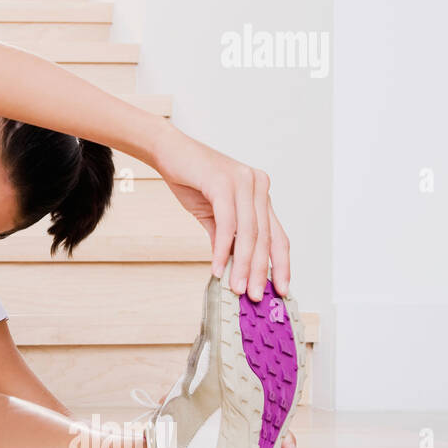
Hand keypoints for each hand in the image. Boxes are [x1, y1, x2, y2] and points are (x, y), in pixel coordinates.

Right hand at [150, 124, 290, 299]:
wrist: (166, 151)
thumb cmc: (189, 179)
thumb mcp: (213, 213)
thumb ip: (226, 237)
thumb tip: (232, 267)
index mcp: (260, 193)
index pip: (277, 235)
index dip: (280, 264)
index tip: (280, 289)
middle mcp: (258, 186)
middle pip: (265, 237)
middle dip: (260, 271)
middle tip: (255, 296)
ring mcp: (244, 182)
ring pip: (250, 234)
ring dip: (243, 265)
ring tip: (236, 287)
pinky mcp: (224, 183)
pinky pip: (228, 224)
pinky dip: (222, 249)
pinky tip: (218, 267)